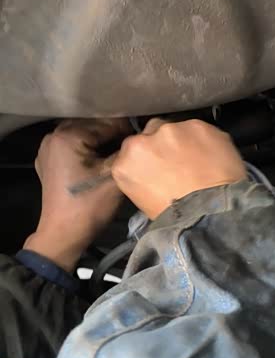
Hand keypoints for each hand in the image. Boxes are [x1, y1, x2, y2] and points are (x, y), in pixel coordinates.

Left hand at [23, 118, 129, 271]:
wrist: (63, 234)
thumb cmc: (89, 206)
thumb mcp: (114, 177)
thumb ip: (127, 152)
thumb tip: (138, 137)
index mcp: (68, 135)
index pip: (107, 122)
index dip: (129, 130)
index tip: (145, 139)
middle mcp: (53, 135)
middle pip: (92, 125)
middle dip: (114, 134)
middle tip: (134, 147)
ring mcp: (47, 148)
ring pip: (83, 135)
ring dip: (101, 141)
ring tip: (119, 153)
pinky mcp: (48, 161)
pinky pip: (72, 146)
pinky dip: (87, 149)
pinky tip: (100, 161)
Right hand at [112, 118, 246, 219]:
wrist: (212, 215)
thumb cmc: (178, 219)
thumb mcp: (145, 202)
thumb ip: (143, 177)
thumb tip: (156, 170)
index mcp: (124, 163)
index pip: (131, 151)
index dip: (149, 158)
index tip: (159, 166)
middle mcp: (142, 141)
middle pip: (151, 132)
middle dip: (164, 145)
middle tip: (180, 164)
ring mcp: (171, 130)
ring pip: (176, 128)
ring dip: (185, 141)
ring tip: (200, 162)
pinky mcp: (198, 126)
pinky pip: (200, 131)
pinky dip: (207, 141)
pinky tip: (215, 158)